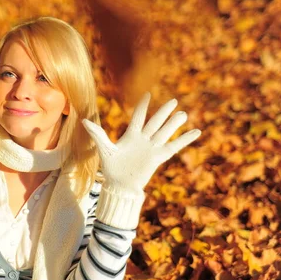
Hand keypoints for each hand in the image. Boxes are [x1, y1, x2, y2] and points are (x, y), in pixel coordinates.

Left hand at [82, 93, 200, 193]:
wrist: (120, 186)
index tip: (148, 94)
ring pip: (165, 132)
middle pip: (155, 122)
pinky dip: (185, 139)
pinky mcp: (159, 157)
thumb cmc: (111, 168)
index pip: (138, 117)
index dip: (143, 106)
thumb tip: (84, 120)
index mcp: (130, 135)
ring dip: (174, 123)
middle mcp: (143, 139)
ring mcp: (152, 147)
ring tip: (183, 113)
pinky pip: (174, 146)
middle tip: (174, 101)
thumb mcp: (104, 149)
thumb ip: (98, 134)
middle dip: (164, 112)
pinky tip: (196, 132)